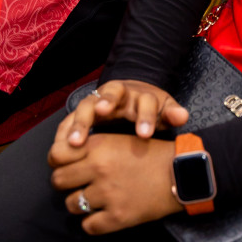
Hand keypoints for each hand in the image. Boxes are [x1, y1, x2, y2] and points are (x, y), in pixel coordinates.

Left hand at [49, 134, 182, 234]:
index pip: (56, 155)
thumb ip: (92, 147)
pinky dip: (92, 222)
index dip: (57, 161)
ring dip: (79, 202)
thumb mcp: (118, 140)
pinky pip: (88, 226)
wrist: (180, 173)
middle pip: (58, 181)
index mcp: (98, 146)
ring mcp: (108, 194)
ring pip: (71, 204)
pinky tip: (101, 214)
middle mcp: (99, 168)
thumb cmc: (150, 154)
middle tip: (78, 183)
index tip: (64, 165)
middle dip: (66, 183)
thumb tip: (66, 156)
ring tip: (93, 199)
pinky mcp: (118, 217)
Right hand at [52, 80, 188, 159]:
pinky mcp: (83, 111)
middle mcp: (117, 94)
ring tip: (74, 142)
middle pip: (110, 94)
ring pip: (87, 105)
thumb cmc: (149, 108)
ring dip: (80, 122)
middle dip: (105, 104)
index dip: (144, 117)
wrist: (131, 95)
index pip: (145, 101)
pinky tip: (59, 147)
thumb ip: (172, 113)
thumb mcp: (164, 108)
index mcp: (140, 95)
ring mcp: (98, 101)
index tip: (144, 134)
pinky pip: (71, 118)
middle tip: (102, 113)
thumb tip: (183, 116)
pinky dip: (64, 130)